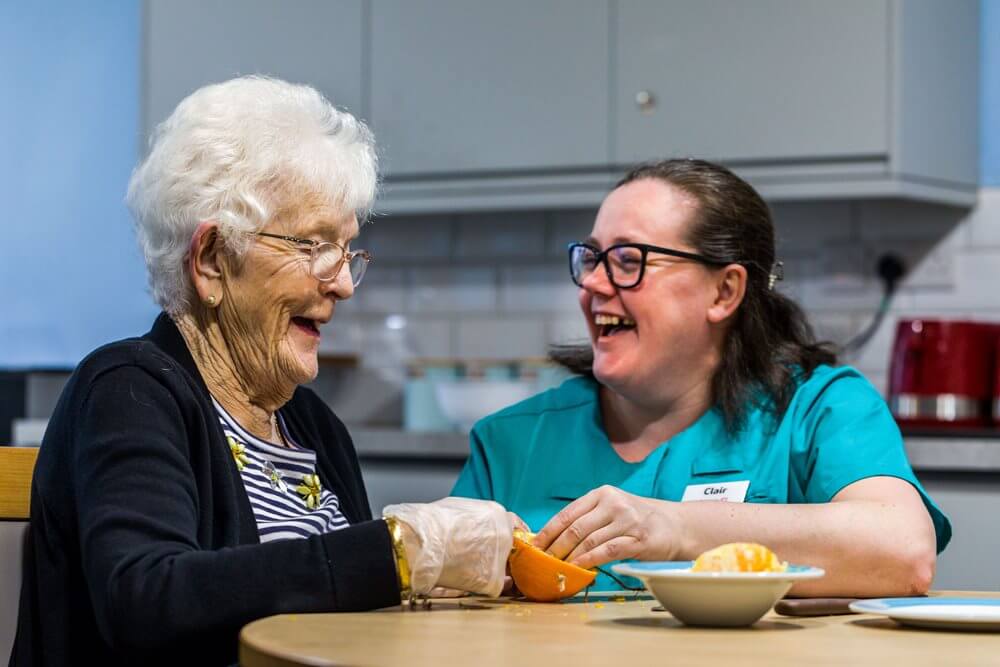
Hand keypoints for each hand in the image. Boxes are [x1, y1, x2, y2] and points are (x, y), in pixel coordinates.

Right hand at [383, 497, 513, 596]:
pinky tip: (468, 579)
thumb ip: (479, 517)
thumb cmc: (432, 525)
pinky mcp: (492, 582)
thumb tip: (481, 523)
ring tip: (472, 568)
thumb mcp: (460, 509)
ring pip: (502, 568)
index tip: (510, 541)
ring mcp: (500, 560)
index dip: (510, 534)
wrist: (418, 546)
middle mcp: (505, 537)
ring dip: (493, 570)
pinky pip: (493, 585)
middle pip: (510, 547)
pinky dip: (483, 585)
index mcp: (498, 515)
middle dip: (501, 553)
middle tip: (484, 557)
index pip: (514, 525)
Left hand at [533, 485, 679, 568]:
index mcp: (602, 494)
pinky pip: (607, 551)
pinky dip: (590, 561)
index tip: (535, 545)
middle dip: (555, 547)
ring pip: (589, 541)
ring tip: (558, 568)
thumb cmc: (637, 519)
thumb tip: (554, 538)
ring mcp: (627, 521)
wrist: (675, 525)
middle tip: (543, 561)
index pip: (567, 513)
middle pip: (575, 528)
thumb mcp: (612, 508)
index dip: (548, 531)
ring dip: (570, 557)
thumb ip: (588, 518)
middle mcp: (613, 503)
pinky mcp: (638, 539)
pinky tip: (579, 568)